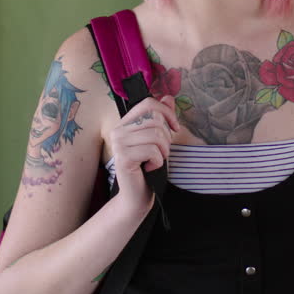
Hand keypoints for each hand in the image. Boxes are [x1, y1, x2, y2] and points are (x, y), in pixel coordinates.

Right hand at [105, 96, 179, 213]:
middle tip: (160, 152)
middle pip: (155, 119)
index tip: (175, 128)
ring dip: (163, 151)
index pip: (148, 103)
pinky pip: (152, 150)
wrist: (136, 196)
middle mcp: (118, 130)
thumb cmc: (148, 168)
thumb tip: (168, 97)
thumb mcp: (158, 140)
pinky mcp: (123, 157)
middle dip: (166, 137)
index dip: (167, 112)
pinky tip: (151, 168)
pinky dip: (158, 161)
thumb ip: (162, 119)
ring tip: (156, 160)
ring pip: (155, 134)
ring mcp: (118, 143)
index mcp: (125, 123)